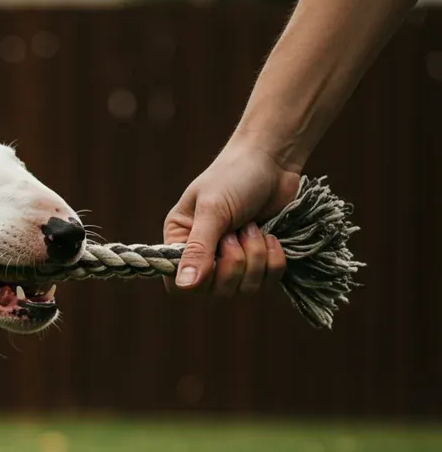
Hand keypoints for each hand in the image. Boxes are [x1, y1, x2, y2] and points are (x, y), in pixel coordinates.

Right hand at [163, 138, 298, 296]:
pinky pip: (267, 282)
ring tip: (253, 227)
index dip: (196, 280)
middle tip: (237, 232)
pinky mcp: (260, 261)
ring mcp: (233, 260)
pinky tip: (270, 236)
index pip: (177, 284)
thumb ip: (197, 249)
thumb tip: (183, 285)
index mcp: (180, 240)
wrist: (273, 160)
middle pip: (214, 290)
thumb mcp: (213, 210)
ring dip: (255, 258)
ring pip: (243, 288)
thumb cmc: (234, 176)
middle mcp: (203, 255)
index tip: (212, 260)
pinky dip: (273, 260)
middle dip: (233, 262)